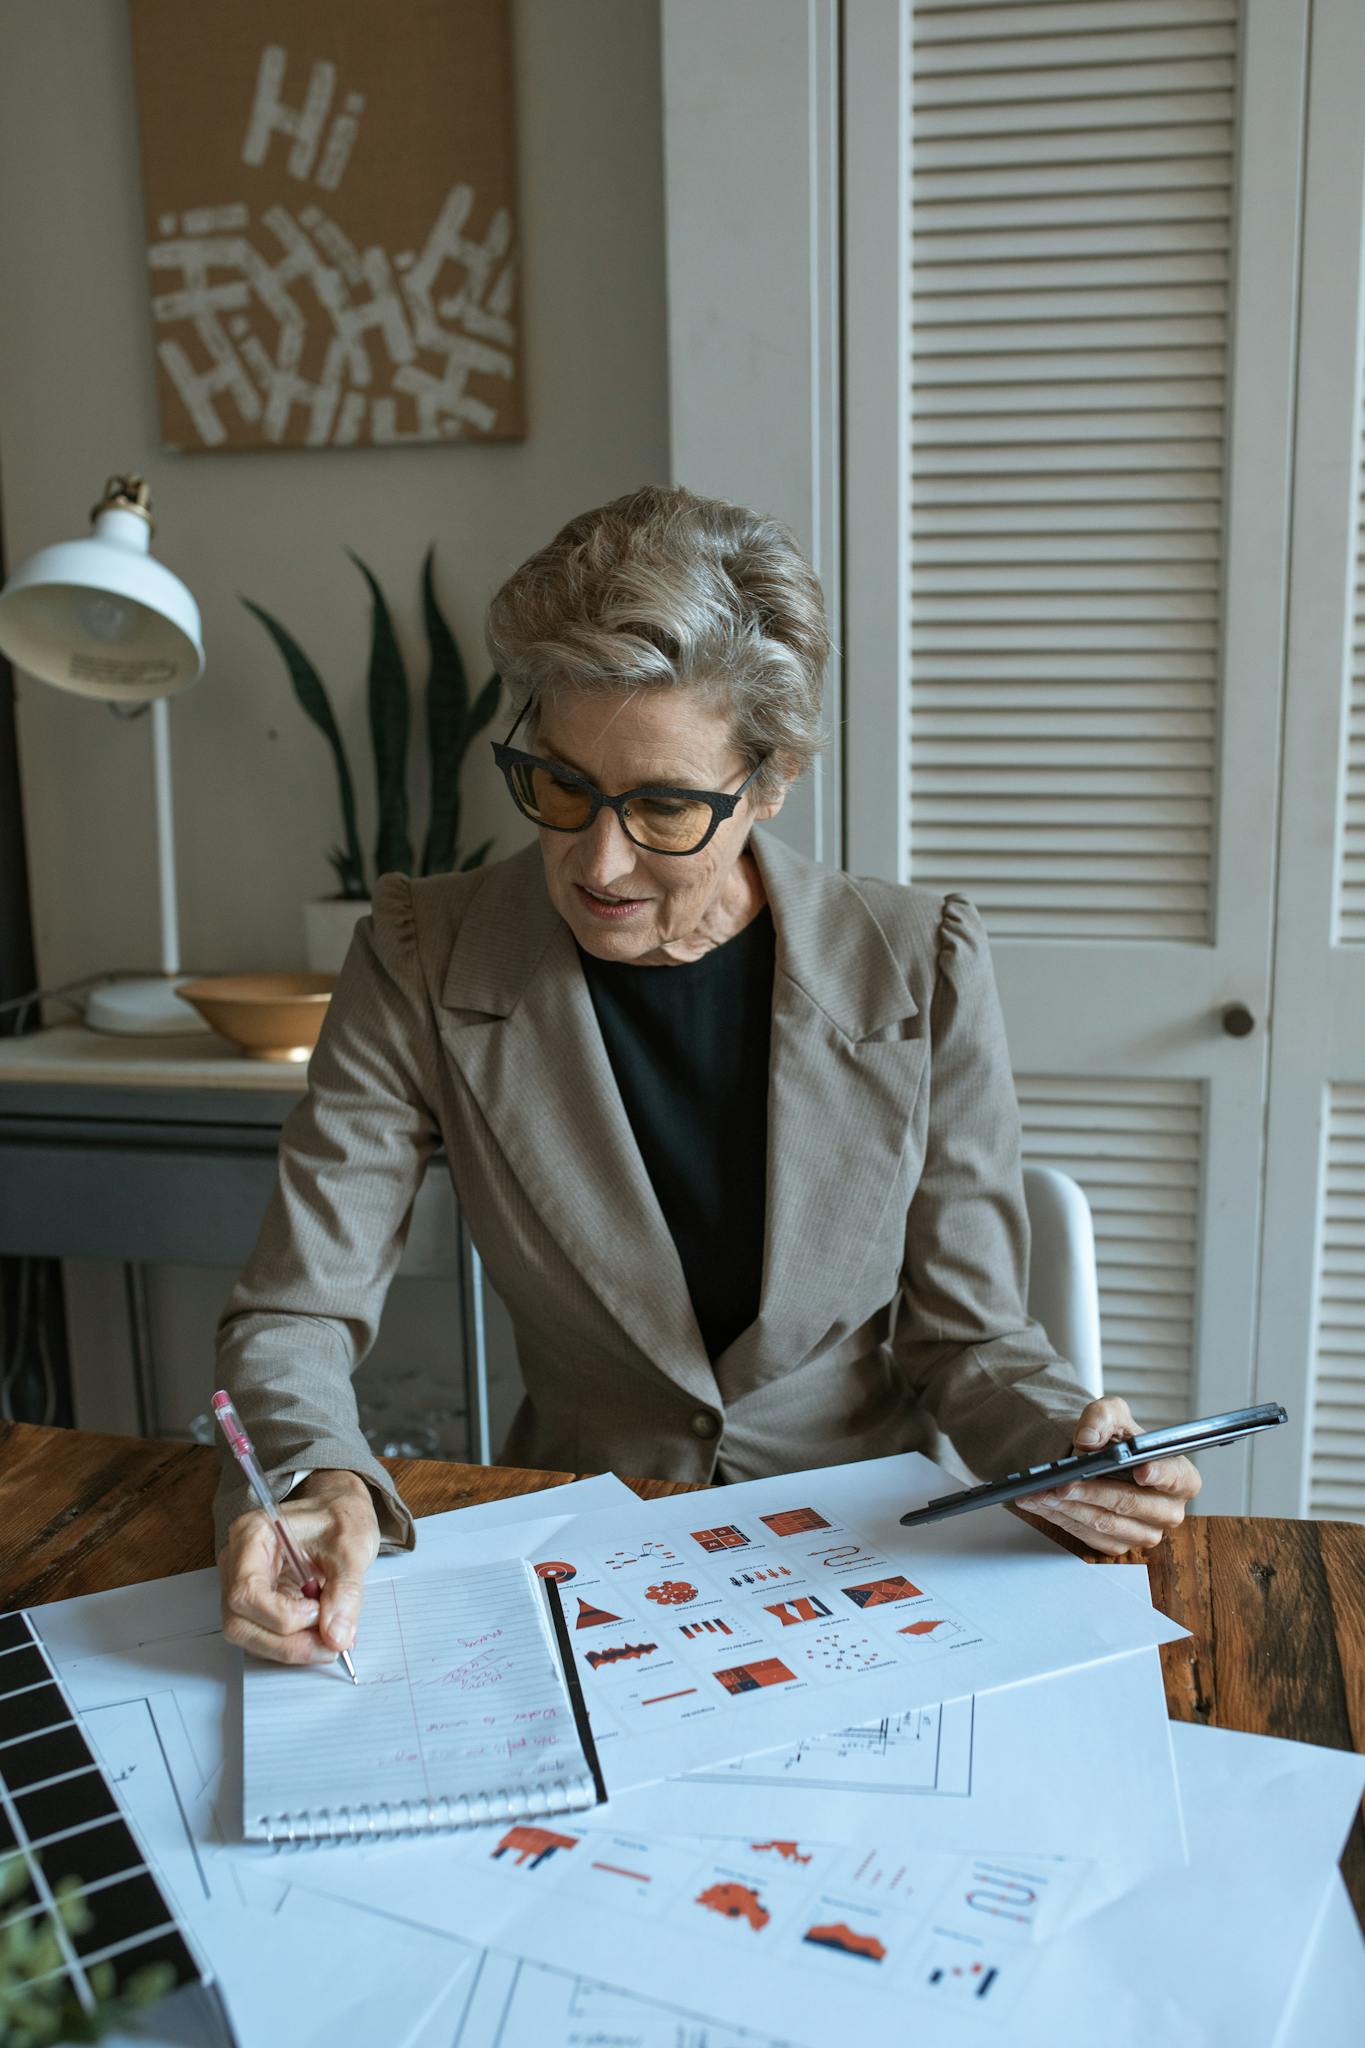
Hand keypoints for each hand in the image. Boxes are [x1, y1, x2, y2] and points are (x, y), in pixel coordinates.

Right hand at [218, 1469, 379, 1665]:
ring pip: (249, 1635)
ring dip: (289, 1648)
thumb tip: (337, 1636)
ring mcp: (243, 1584)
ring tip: (328, 1640)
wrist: (340, 1510)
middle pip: (240, 1622)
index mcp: (252, 1535)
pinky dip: (292, 1643)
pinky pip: (263, 1634)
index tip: (321, 1613)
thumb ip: (345, 1591)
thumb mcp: (352, 1547)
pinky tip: (319, 1635)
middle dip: (286, 1642)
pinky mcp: (256, 1602)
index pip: (246, 1592)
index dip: (283, 1616)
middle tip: (329, 1645)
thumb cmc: (341, 1517)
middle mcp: (237, 1562)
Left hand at [1023, 1395, 1200, 1556]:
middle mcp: (1168, 1511)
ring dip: (1069, 1508)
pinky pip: (1088, 1536)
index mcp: (1181, 1477)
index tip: (1141, 1471)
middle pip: (1130, 1504)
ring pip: (1105, 1523)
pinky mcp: (1118, 1544)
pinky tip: (1041, 1503)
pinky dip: (1061, 1518)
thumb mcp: (1110, 1414)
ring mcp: (1144, 1533)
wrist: (1095, 1460)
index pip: (1177, 1478)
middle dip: (1093, 1493)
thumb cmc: (1114, 1438)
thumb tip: (1088, 1439)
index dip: (1160, 1475)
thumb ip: (1102, 1417)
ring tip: (1041, 1492)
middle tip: (1064, 1483)